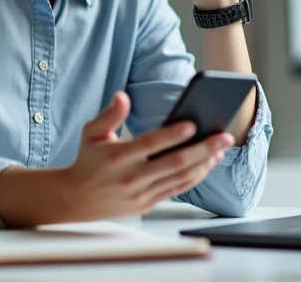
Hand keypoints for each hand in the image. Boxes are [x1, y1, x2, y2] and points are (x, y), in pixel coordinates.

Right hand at [55, 91, 233, 221]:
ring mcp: (141, 193)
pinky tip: (206, 166)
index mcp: (119, 156)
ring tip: (220, 151)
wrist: (76, 198)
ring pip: (180, 178)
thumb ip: (109, 114)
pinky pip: (176, 190)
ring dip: (204, 165)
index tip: (193, 124)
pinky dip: (194, 178)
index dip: (173, 134)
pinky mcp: (147, 204)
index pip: (151, 143)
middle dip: (204, 149)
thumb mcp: (90, 132)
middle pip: (175, 162)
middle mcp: (132, 176)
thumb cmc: (87, 160)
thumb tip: (122, 96)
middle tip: (224, 137)